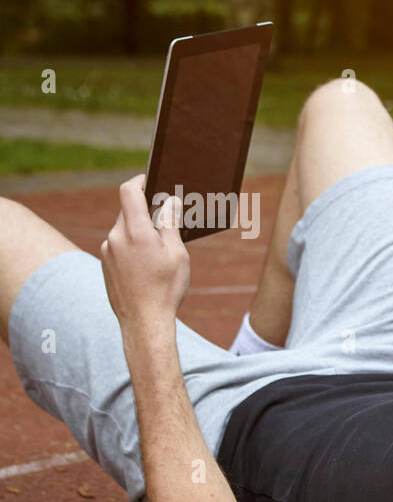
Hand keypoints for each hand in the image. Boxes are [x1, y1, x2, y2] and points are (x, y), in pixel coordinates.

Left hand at [101, 175, 189, 332]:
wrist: (144, 321)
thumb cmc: (165, 289)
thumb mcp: (177, 254)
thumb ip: (170, 224)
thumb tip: (170, 201)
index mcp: (135, 231)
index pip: (129, 191)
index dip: (140, 181)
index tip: (150, 180)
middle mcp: (115, 237)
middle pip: (128, 211)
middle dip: (146, 211)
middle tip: (166, 220)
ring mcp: (108, 250)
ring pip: (124, 229)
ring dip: (140, 232)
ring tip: (159, 252)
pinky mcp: (105, 263)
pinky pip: (119, 245)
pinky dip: (132, 246)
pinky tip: (147, 265)